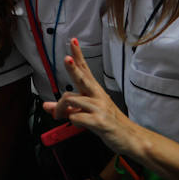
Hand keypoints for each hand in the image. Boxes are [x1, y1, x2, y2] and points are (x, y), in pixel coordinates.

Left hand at [43, 38, 140, 156]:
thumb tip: (47, 106)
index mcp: (94, 91)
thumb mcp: (86, 113)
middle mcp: (97, 96)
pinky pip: (77, 117)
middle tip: (66, 59)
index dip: (78, 55)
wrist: (131, 138)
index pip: (85, 69)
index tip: (73, 41)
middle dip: (73, 68)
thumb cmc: (108, 123)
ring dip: (60, 108)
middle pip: (82, 78)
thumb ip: (67, 108)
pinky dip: (72, 120)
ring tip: (60, 116)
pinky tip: (78, 123)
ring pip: (72, 99)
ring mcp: (99, 108)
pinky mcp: (100, 121)